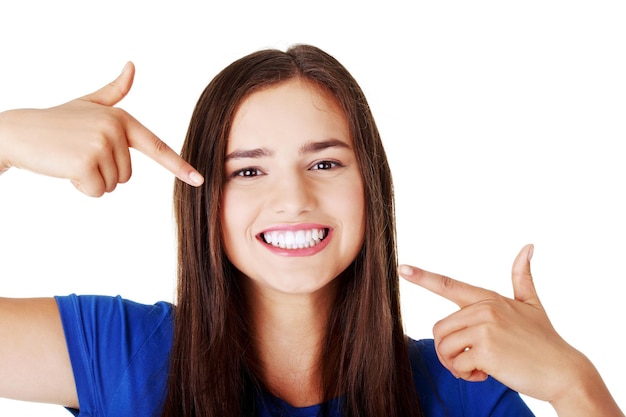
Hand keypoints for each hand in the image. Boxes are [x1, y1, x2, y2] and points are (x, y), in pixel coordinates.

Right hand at [0, 62, 203, 195]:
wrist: (18, 131)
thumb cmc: (56, 121)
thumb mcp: (89, 104)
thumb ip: (114, 91)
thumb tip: (131, 66)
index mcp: (123, 119)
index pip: (157, 146)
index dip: (179, 166)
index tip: (199, 179)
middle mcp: (116, 130)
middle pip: (127, 176)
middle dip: (103, 172)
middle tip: (79, 154)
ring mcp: (102, 145)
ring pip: (112, 185)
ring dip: (91, 180)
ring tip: (72, 158)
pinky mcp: (86, 162)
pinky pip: (97, 191)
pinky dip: (81, 187)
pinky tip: (65, 168)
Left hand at [398, 244, 584, 402]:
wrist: (565, 372)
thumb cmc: (545, 340)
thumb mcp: (532, 304)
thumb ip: (522, 277)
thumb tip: (528, 247)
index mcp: (488, 298)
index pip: (449, 285)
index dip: (423, 277)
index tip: (402, 269)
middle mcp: (484, 309)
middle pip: (439, 329)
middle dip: (447, 351)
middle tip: (468, 361)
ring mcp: (485, 328)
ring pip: (444, 347)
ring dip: (454, 364)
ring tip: (477, 368)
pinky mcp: (486, 350)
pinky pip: (457, 364)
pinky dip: (466, 375)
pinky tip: (485, 375)